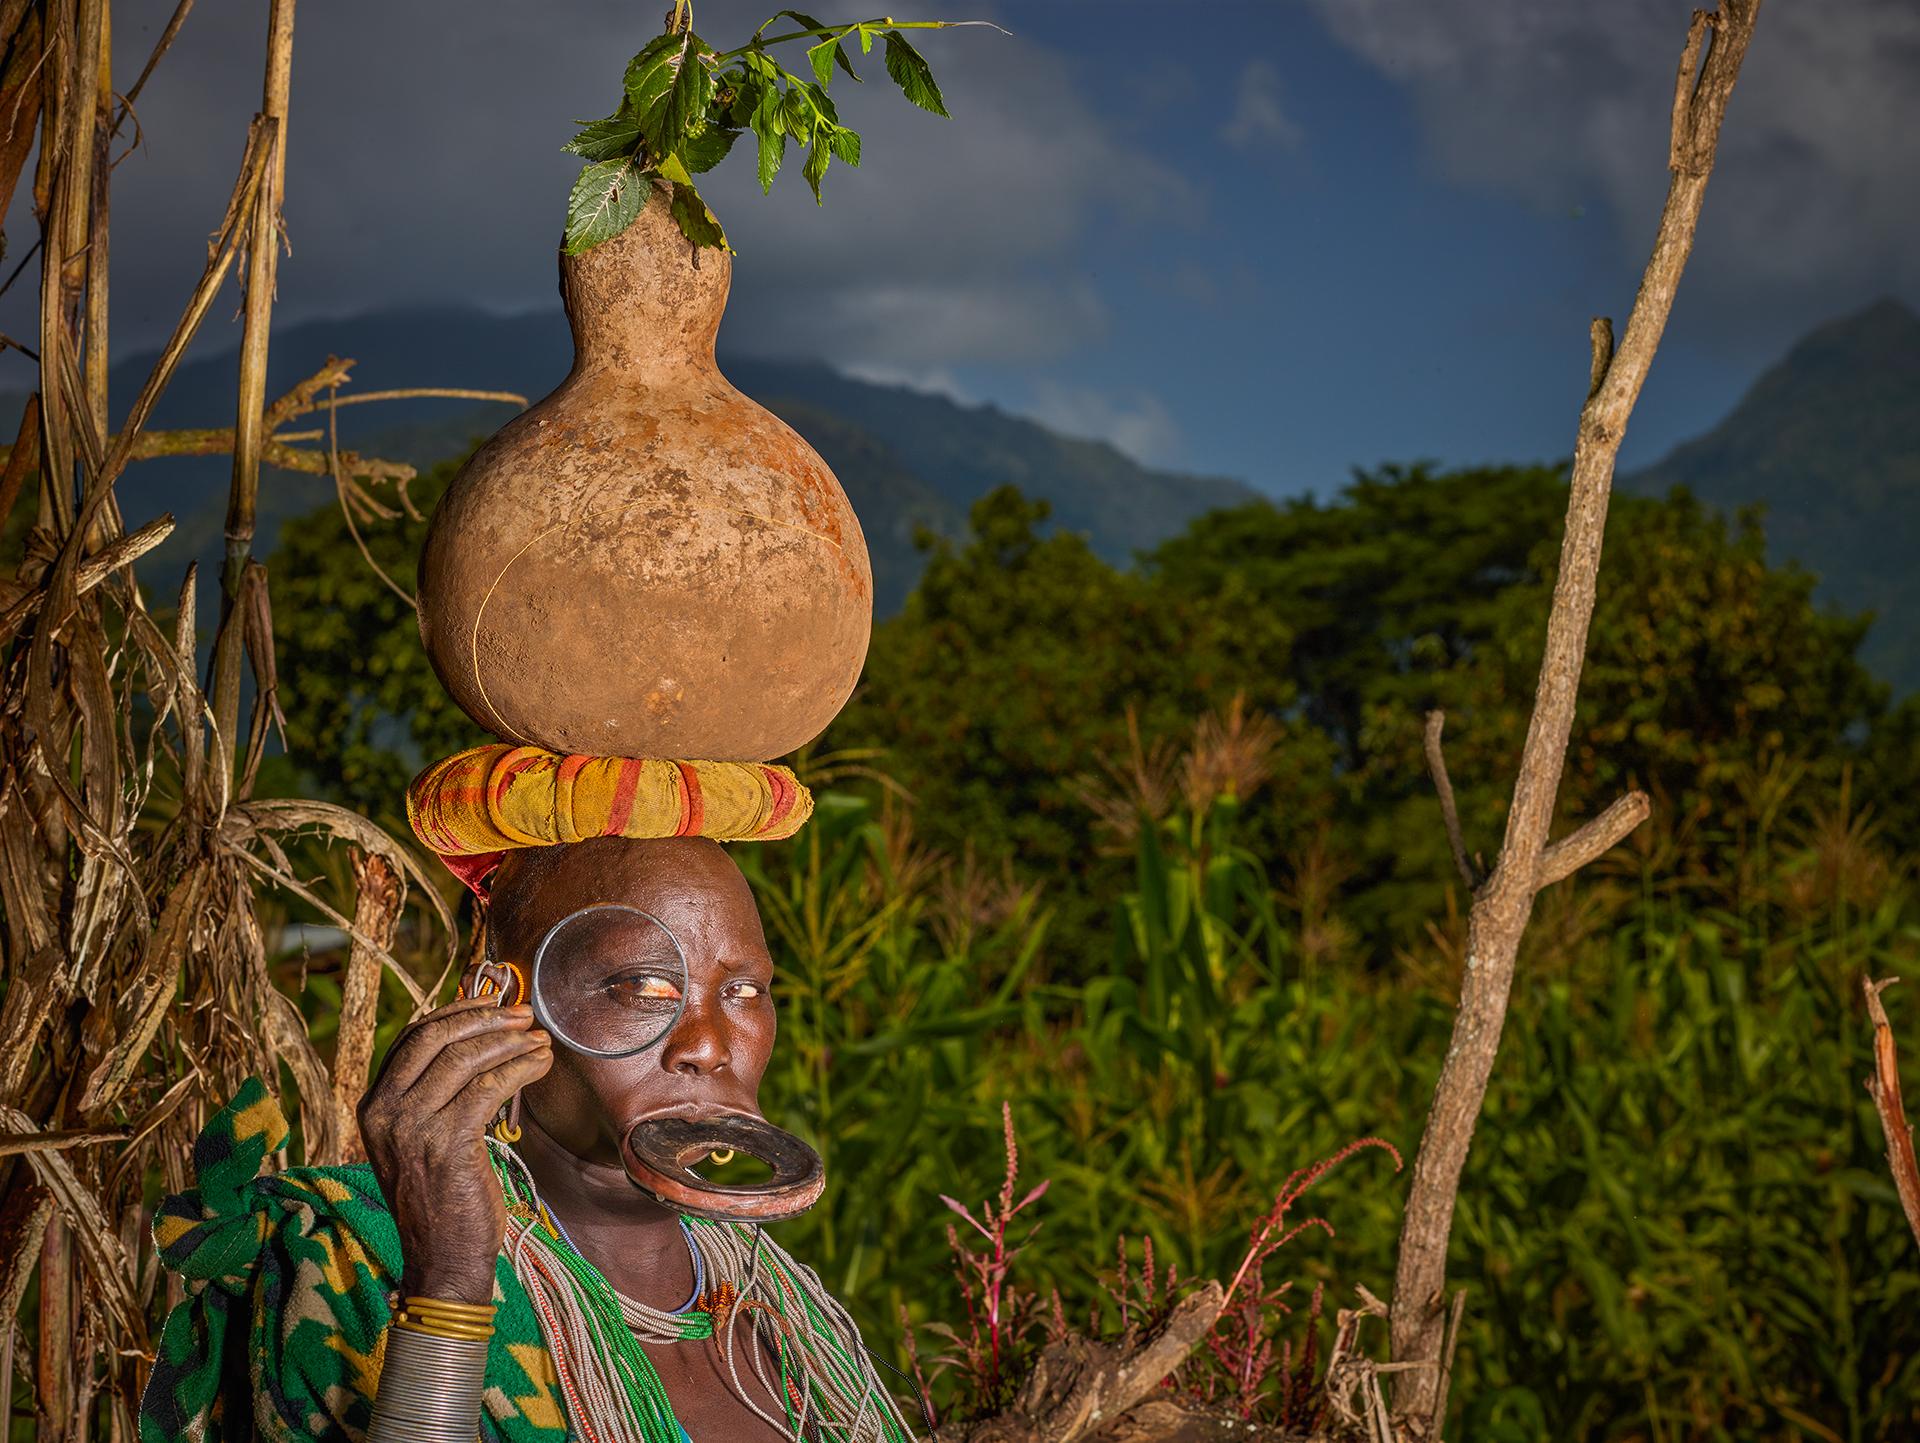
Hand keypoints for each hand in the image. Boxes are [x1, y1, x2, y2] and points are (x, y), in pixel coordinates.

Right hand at [358, 996, 551, 1303]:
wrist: (442, 1259)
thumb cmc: (442, 1198)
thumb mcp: (422, 1140)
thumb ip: (435, 1095)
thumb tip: (479, 1042)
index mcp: (373, 1106)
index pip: (412, 1038)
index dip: (455, 1012)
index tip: (492, 1002)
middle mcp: (383, 1112)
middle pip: (436, 1038)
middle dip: (485, 1018)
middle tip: (524, 1015)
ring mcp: (410, 1127)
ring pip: (464, 1058)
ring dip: (510, 1042)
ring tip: (540, 1041)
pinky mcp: (445, 1143)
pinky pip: (488, 1087)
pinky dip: (520, 1069)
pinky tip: (540, 1066)